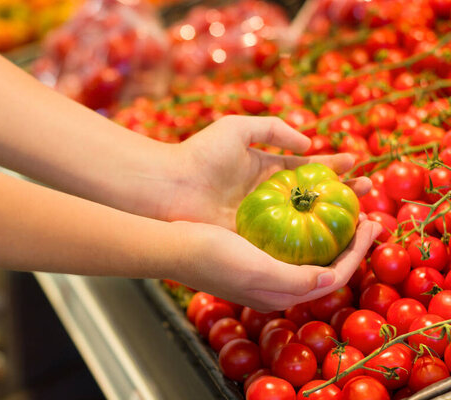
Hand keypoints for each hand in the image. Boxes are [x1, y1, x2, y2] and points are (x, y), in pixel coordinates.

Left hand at [164, 115, 370, 230]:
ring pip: (303, 221)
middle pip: (311, 195)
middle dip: (341, 192)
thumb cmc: (200, 154)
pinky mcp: (251, 239)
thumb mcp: (237, 128)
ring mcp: (261, 219)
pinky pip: (284, 242)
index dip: (331, 165)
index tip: (357, 163)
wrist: (168, 186)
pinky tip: (330, 242)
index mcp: (265, 168)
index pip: (306, 167)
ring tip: (360, 216)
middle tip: (370, 191)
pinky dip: (308, 243)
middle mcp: (267, 195)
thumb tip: (307, 143)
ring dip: (331, 219)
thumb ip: (273, 128)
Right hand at [172, 218, 381, 310]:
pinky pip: (292, 246)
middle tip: (366, 215)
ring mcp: (265, 273)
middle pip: (327, 268)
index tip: (373, 222)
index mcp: (282, 294)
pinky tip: (306, 213)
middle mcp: (277, 287)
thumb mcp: (257, 270)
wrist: (174, 245)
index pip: (335, 278)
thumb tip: (332, 280)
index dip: (359, 252)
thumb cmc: (213, 256)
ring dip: (331, 236)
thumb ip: (297, 280)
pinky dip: (308, 231)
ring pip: (311, 256)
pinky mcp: (253, 257)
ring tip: (343, 212)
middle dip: (350, 244)